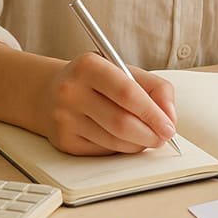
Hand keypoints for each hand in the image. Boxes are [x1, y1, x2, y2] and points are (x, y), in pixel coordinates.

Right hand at [39, 52, 177, 155]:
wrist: (47, 91)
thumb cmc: (95, 80)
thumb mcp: (122, 69)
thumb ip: (153, 87)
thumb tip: (169, 117)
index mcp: (88, 66)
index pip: (127, 93)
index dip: (153, 113)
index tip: (169, 125)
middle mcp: (72, 91)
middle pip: (121, 122)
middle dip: (150, 134)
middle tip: (164, 136)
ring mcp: (65, 118)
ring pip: (114, 141)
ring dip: (138, 144)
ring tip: (148, 137)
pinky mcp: (64, 141)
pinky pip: (103, 151)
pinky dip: (121, 148)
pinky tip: (125, 140)